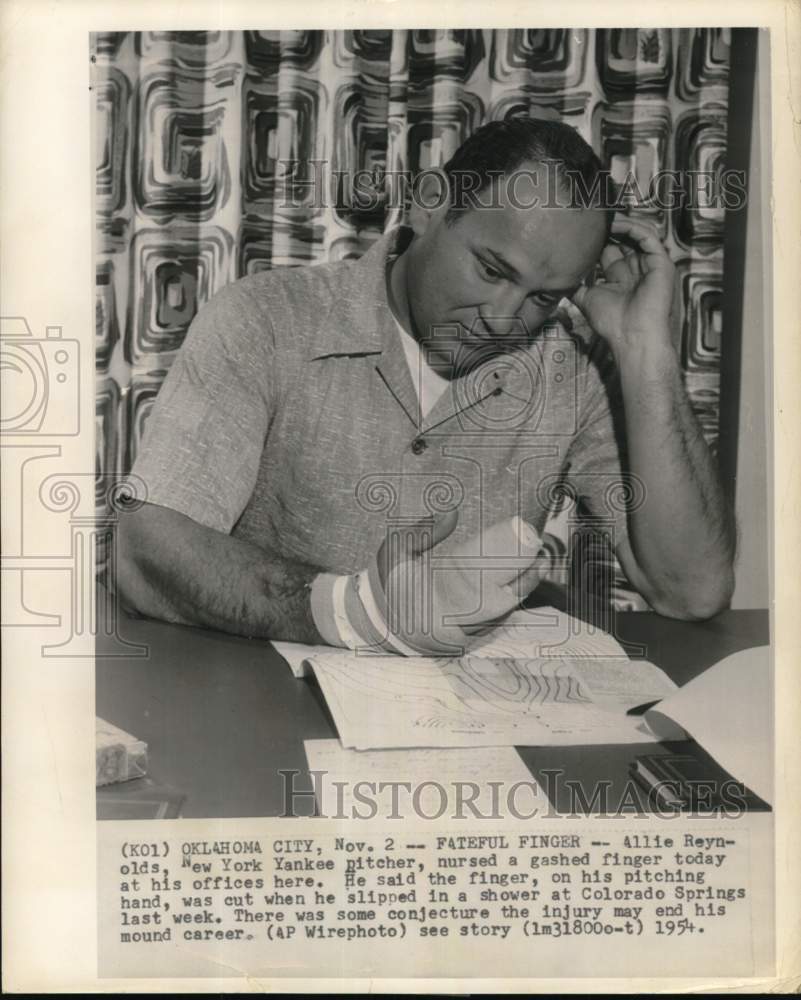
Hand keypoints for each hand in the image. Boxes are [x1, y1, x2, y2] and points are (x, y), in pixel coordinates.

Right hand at [374, 510, 550, 654]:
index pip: (490, 591)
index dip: (514, 574)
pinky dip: (507, 606)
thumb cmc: (385, 581)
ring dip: (520, 593)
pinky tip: (519, 585)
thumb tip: (452, 512)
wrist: (371, 620)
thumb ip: (422, 532)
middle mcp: (453, 626)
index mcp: (439, 605)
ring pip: (500, 617)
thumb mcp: (396, 550)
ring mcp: (458, 637)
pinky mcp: (460, 641)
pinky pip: (492, 624)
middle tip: (540, 558)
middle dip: (525, 582)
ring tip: (536, 567)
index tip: (530, 552)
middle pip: (502, 606)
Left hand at [572, 216, 674, 355]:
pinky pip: (649, 236)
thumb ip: (576, 287)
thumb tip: (558, 280)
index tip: (581, 227)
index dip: (597, 237)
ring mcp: (650, 265)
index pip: (610, 248)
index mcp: (621, 276)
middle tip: (591, 214)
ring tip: (603, 215)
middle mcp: (636, 268)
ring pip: (637, 233)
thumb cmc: (612, 323)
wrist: (631, 336)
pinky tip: (617, 223)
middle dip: (608, 226)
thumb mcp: (587, 299)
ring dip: (621, 222)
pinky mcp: (661, 262)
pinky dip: (634, 227)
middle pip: (624, 238)